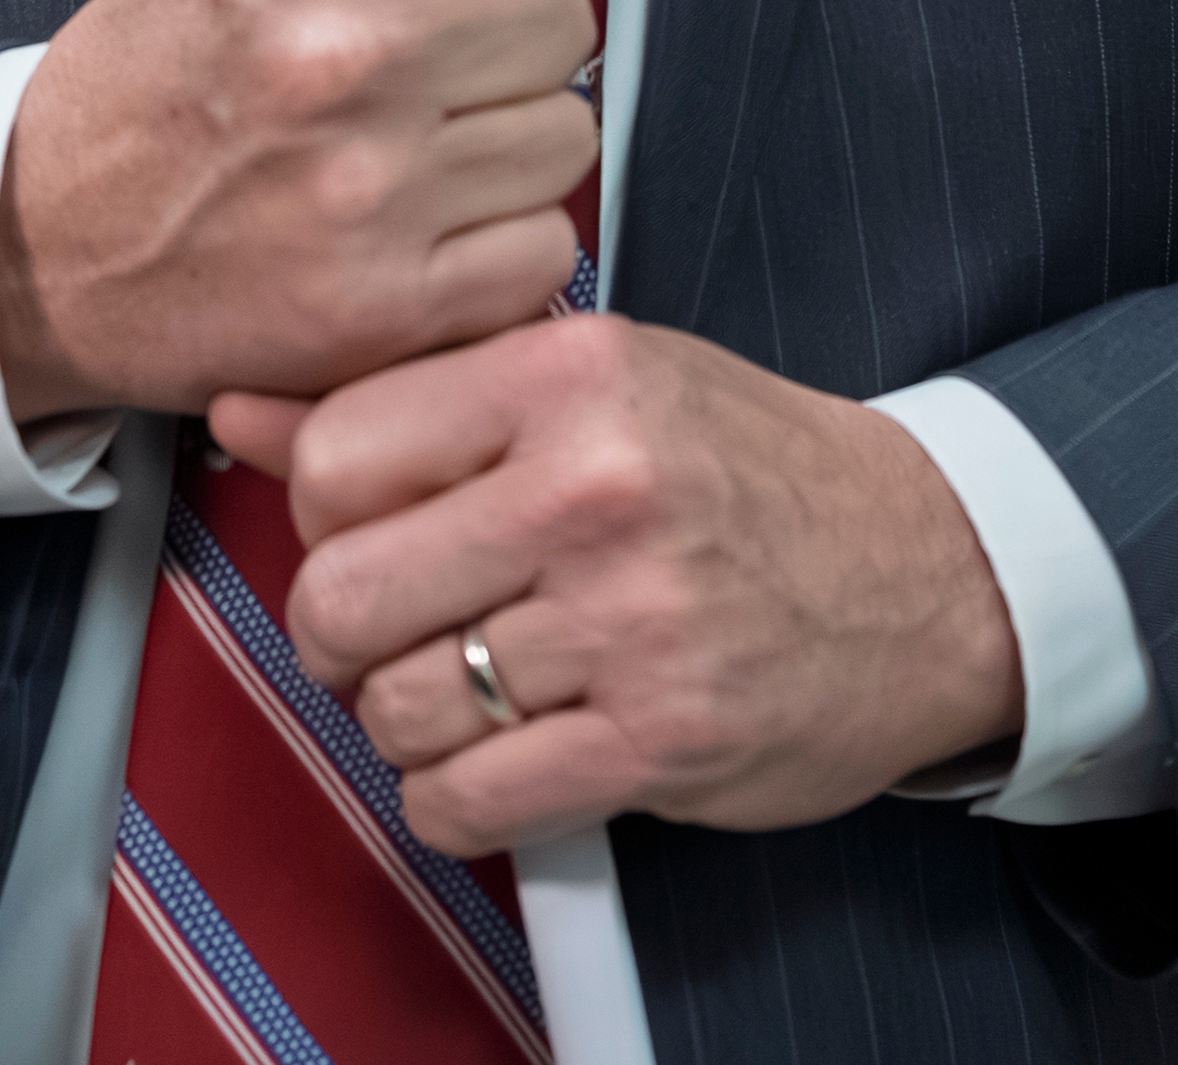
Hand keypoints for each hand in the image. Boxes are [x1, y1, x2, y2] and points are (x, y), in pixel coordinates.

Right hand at [0, 0, 604, 421]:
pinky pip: (545, 249)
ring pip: (567, 134)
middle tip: (411, 58)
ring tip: (409, 142)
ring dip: (505, 138)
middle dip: (502, 32)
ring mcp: (369, 191)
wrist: (45, 235)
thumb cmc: (175, 52)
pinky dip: (498, 245)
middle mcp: (347, 54)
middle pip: (563, 16)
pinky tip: (418, 224)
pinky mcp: (384, 307)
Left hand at [213, 315, 1025, 853]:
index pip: (336, 454)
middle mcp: (598, 486)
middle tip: (399, 629)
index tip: (375, 528)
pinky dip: (457, 798)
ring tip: (476, 686)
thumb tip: (245, 410)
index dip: (329, 512)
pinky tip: (509, 751)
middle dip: (343, 635)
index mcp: (573, 373)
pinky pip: (465, 803)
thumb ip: (419, 397)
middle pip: (341, 596)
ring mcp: (629, 620)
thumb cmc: (751, 471)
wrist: (932, 569)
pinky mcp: (657, 739)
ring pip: (397, 709)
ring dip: (408, 720)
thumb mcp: (597, 384)